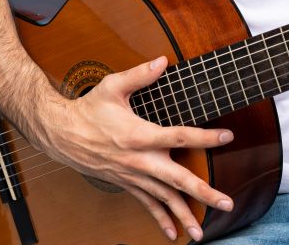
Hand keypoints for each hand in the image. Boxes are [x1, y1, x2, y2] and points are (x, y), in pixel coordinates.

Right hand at [35, 56, 234, 241]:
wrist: (62, 135)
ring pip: (164, 198)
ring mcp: (133, 176)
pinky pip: (147, 204)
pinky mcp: (127, 184)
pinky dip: (161, 220)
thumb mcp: (112, 86)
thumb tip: (163, 61)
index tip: (227, 137)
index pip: (179, 136)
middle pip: (177, 179)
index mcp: (139, 135)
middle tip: (226, 202)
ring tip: (201, 233)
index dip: (204, 137)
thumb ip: (139, 75)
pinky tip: (174, 234)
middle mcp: (139, 160)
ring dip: (184, 215)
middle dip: (203, 192)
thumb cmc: (89, 109)